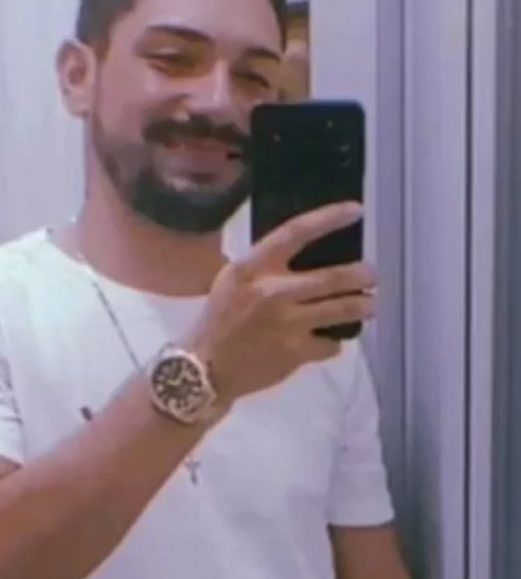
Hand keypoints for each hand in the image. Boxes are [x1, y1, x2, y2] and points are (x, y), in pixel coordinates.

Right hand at [184, 202, 376, 404]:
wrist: (206, 367)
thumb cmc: (219, 318)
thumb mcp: (234, 280)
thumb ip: (266, 266)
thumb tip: (310, 251)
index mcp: (253, 267)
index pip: (296, 232)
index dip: (329, 219)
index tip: (355, 210)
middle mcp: (272, 291)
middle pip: (332, 277)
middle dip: (361, 275)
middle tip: (372, 275)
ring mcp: (286, 324)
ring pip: (341, 310)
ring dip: (362, 306)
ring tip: (369, 305)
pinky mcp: (295, 353)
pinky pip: (330, 344)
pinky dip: (334, 342)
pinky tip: (329, 340)